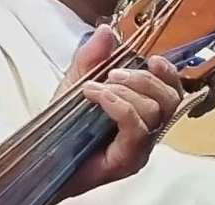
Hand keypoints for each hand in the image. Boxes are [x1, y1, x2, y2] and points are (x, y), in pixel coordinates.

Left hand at [59, 25, 185, 198]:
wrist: (42, 161)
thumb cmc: (62, 129)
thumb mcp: (77, 83)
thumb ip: (92, 58)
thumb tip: (106, 31)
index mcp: (143, 114)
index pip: (173, 92)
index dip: (168, 73)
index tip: (151, 60)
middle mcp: (147, 133)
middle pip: (170, 100)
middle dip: (142, 79)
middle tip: (112, 74)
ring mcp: (140, 150)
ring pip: (153, 112)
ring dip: (125, 91)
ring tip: (95, 88)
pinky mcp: (128, 162)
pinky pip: (135, 128)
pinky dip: (117, 105)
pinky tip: (96, 96)